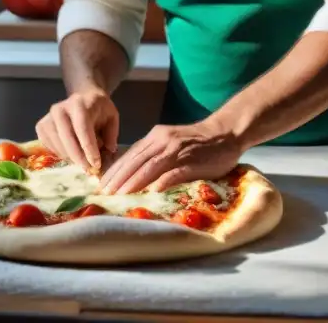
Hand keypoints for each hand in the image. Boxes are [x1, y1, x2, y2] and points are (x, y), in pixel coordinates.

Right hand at [36, 88, 119, 171]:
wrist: (83, 98)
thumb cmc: (99, 110)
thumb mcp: (111, 117)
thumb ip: (111, 133)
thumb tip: (108, 150)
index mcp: (79, 104)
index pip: (82, 127)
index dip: (89, 148)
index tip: (96, 164)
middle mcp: (60, 109)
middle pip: (66, 137)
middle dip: (78, 157)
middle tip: (88, 169)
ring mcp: (48, 117)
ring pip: (57, 144)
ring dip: (70, 158)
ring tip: (83, 161)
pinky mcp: (41, 127)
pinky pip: (49, 147)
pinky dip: (61, 155)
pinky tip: (71, 154)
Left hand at [98, 118, 241, 194]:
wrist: (225, 133)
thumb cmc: (197, 142)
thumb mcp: (170, 143)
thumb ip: (155, 155)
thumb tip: (135, 174)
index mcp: (156, 136)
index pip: (130, 155)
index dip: (115, 170)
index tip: (102, 184)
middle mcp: (163, 141)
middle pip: (135, 161)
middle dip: (118, 178)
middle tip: (104, 193)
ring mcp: (177, 150)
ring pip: (149, 166)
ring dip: (133, 182)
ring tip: (120, 195)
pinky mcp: (192, 161)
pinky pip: (174, 172)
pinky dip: (162, 181)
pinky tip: (152, 191)